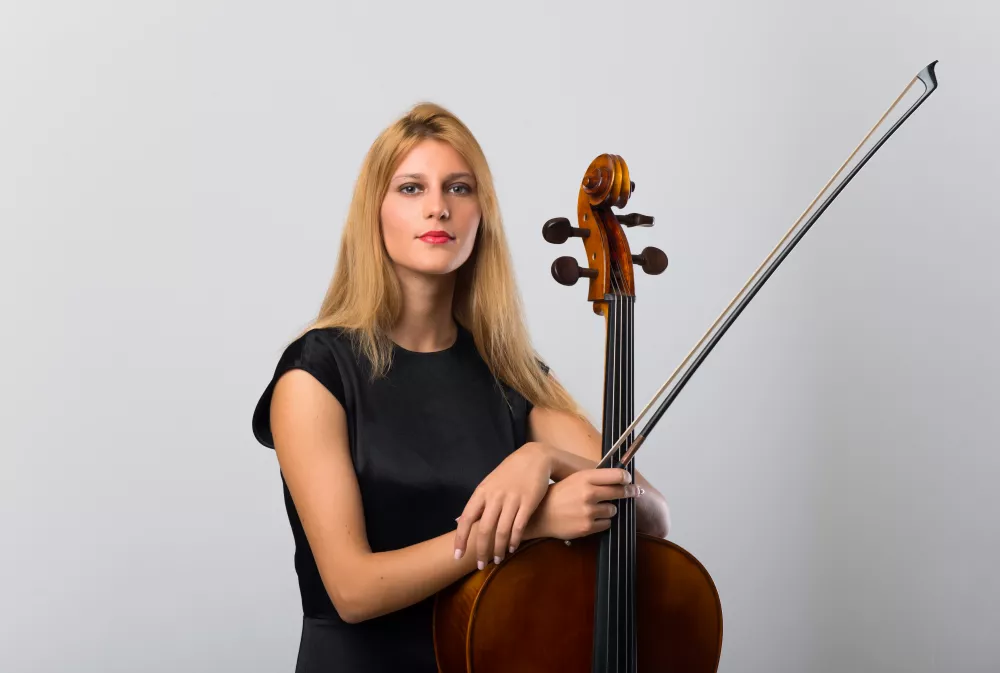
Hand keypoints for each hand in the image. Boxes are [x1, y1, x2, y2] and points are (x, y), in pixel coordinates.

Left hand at [453, 442, 552, 568]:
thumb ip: (477, 503)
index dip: (461, 539)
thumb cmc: (509, 473)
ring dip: (498, 549)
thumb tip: (460, 521)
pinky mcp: (528, 502)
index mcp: (482, 492)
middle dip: (481, 550)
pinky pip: (518, 526)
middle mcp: (495, 496)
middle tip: (481, 565)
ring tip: (497, 560)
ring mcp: (512, 499)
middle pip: (484, 529)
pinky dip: (514, 540)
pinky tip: (512, 548)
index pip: (467, 519)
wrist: (533, 458)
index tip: (457, 556)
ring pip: (501, 531)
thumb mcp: (489, 484)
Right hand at [525, 467, 640, 540]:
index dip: (626, 478)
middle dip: (628, 492)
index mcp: (585, 478)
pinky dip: (602, 522)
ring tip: (595, 508)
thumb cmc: (558, 495)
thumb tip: (618, 479)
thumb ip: (594, 478)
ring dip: (609, 509)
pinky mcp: (588, 526)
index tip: (629, 480)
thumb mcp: (574, 480)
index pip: (616, 475)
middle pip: (619, 492)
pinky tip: (590, 518)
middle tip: (634, 492)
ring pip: (613, 510)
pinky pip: (606, 524)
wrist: (540, 515)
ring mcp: (589, 511)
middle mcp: (589, 493)